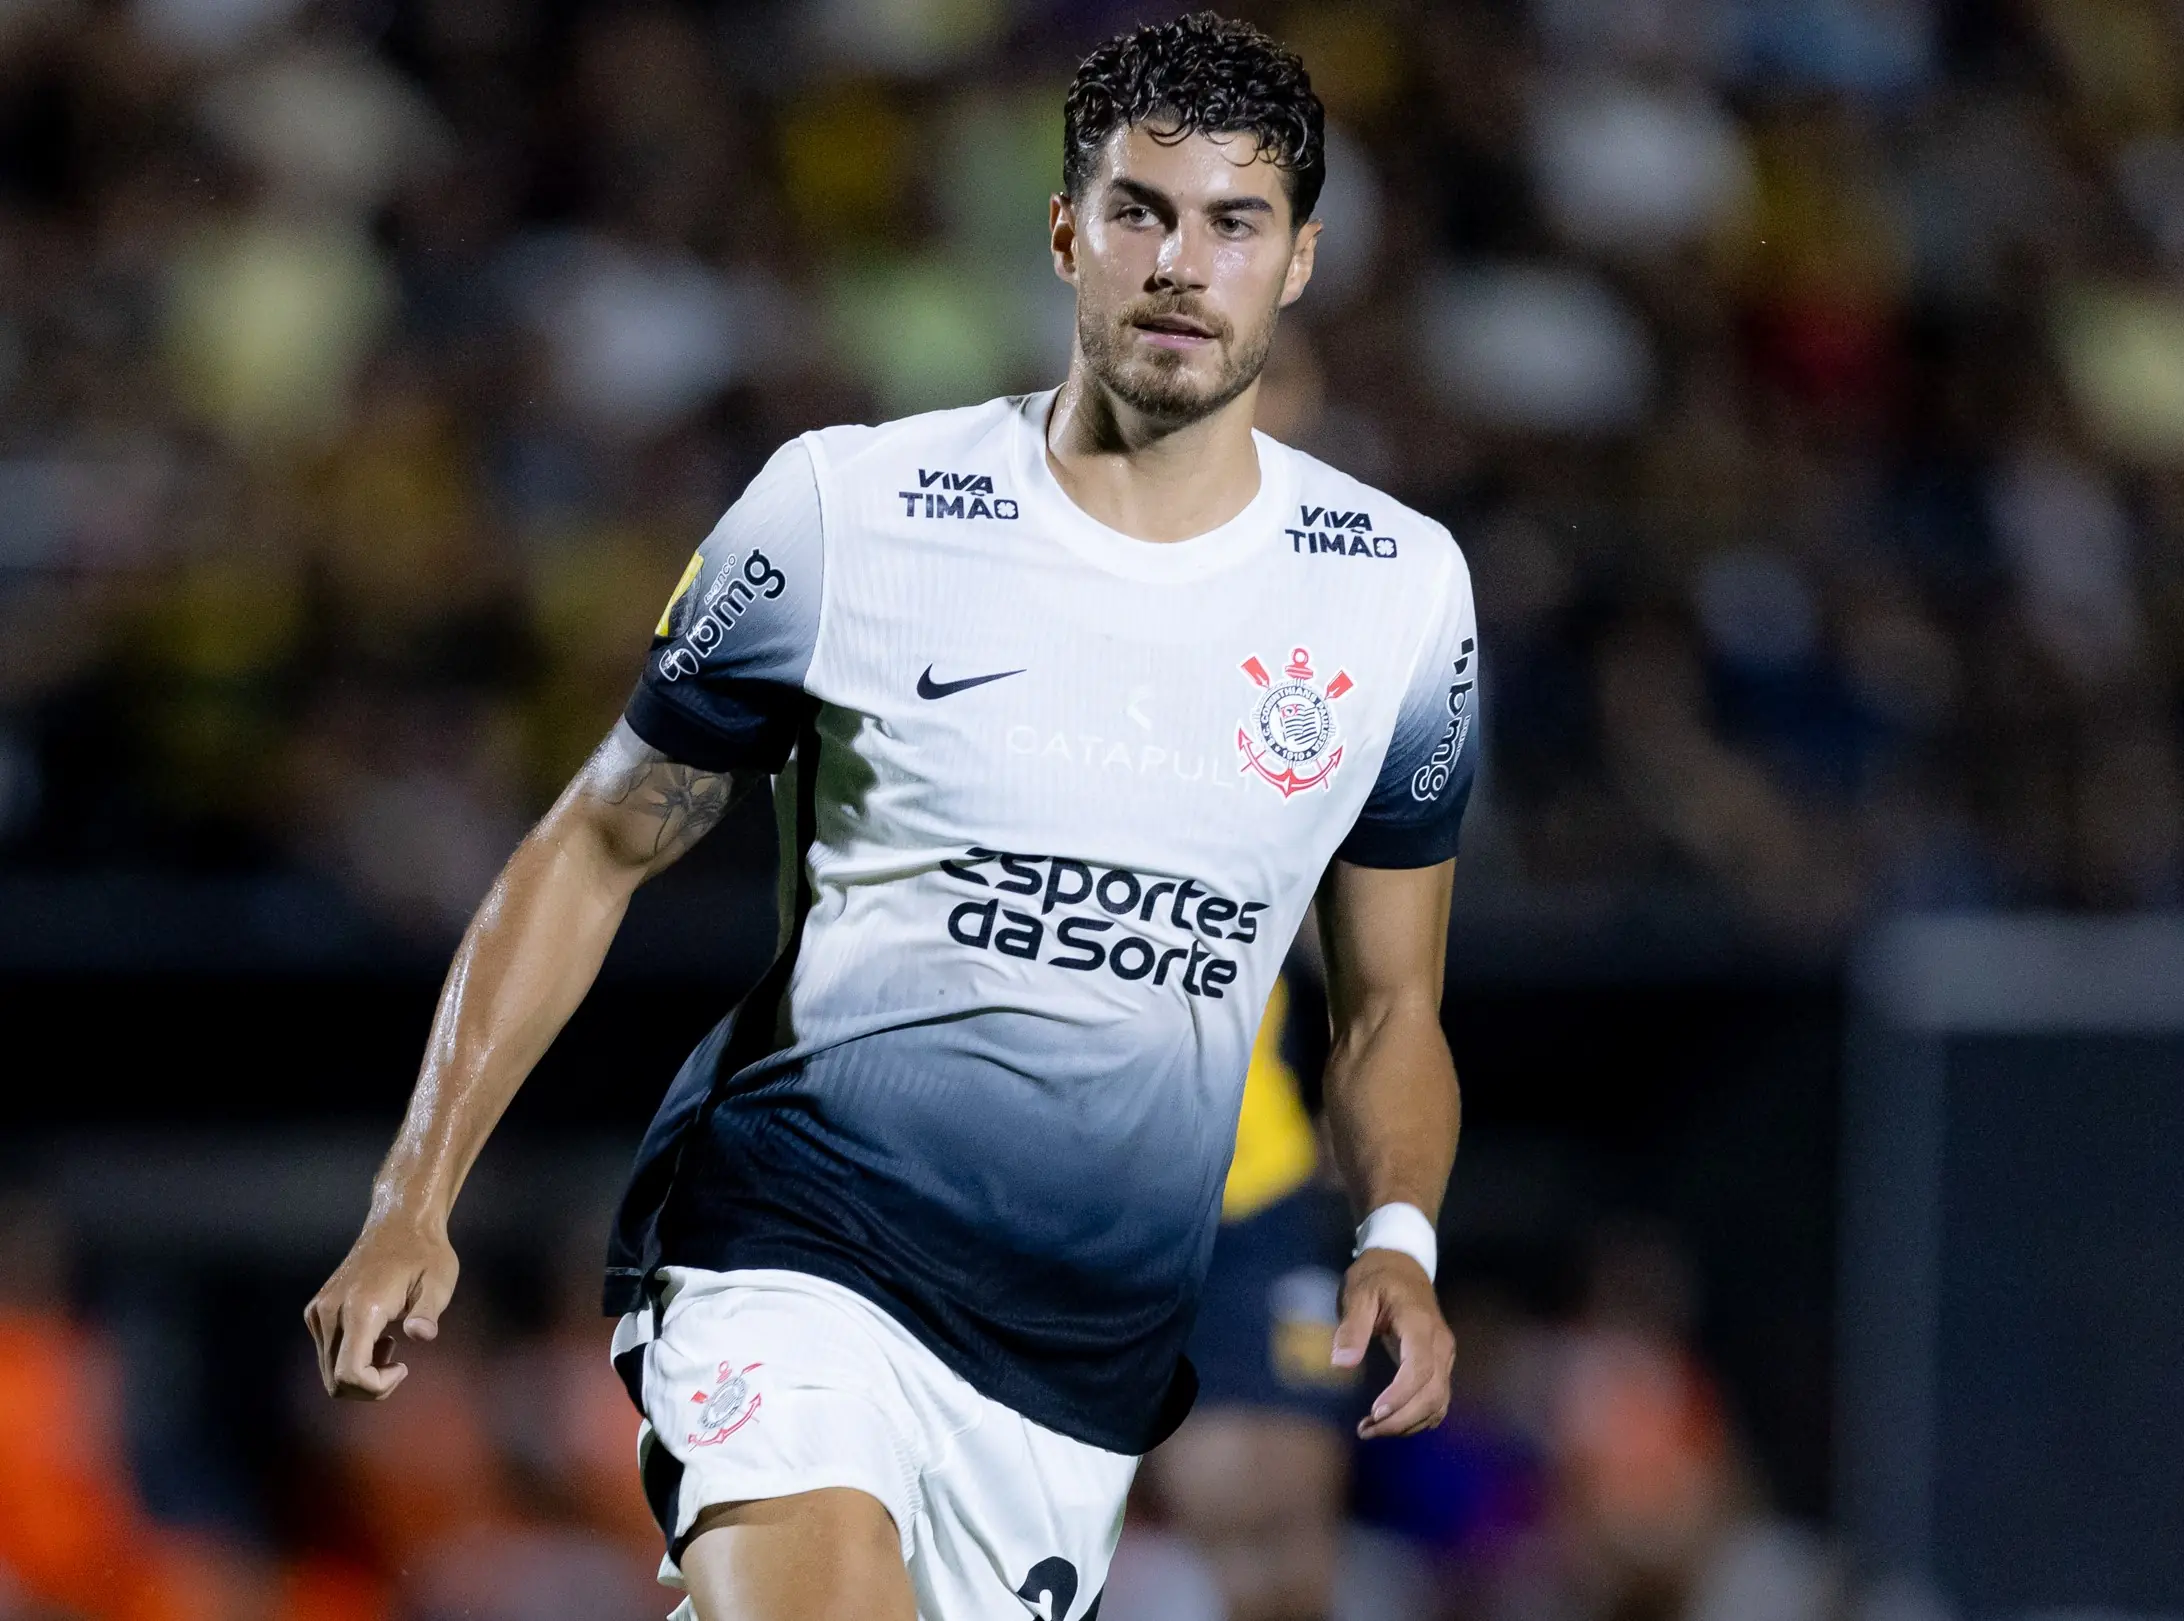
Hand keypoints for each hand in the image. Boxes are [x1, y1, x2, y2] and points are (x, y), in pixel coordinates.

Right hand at [304, 1216, 458, 1400]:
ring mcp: (318, 1312)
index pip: (349, 1374)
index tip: (404, 1366)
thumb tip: (421, 1335)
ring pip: (329, 1372)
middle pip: (335, 1382)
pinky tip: (378, 1336)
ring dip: (362, 1372)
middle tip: (400, 1362)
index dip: (377, 1387)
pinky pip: (328, 1355)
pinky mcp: (316, 1312)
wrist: (400, 1224)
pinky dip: (352, 1359)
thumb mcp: (440, 1281)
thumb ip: (429, 1312)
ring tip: (390, 1343)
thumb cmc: (426, 1254)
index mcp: (360, 1309)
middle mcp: (329, 1313)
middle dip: (370, 1386)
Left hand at [1332, 1247, 1453, 1438]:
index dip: (1400, 1396)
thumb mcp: (1357, 1294)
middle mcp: (1440, 1344)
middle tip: (1365, 1430)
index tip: (1374, 1413)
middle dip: (1401, 1419)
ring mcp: (1444, 1357)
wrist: (1402, 1265)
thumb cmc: (1376, 1279)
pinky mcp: (1440, 1366)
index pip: (1420, 1369)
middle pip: (1432, 1394)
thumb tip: (1341, 1364)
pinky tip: (1391, 1423)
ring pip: (1438, 1402)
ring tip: (1370, 1430)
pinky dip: (1417, 1418)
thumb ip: (1352, 1328)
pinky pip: (1437, 1401)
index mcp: (1420, 1324)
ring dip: (1408, 1423)